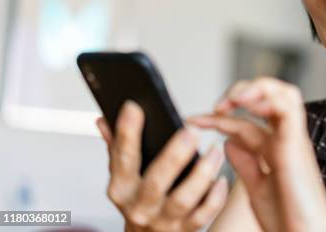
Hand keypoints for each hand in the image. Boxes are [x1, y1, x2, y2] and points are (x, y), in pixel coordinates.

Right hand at [96, 100, 227, 231]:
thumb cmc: (138, 201)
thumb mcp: (123, 176)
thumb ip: (117, 148)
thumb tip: (104, 120)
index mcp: (122, 188)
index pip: (122, 158)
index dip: (126, 132)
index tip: (134, 107)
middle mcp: (140, 206)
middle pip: (156, 181)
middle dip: (174, 155)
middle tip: (191, 131)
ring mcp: (163, 220)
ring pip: (184, 199)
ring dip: (202, 173)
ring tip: (215, 151)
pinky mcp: (185, 230)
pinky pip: (203, 215)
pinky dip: (215, 197)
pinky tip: (221, 179)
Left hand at [188, 77, 325, 231]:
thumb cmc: (287, 219)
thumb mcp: (257, 188)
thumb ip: (245, 164)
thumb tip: (228, 142)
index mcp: (275, 150)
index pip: (245, 122)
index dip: (217, 118)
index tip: (193, 121)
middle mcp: (285, 139)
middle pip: (269, 97)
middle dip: (240, 92)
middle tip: (216, 106)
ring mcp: (292, 139)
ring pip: (282, 93)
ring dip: (255, 88)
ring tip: (231, 99)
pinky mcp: (296, 143)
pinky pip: (288, 107)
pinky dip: (267, 98)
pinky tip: (245, 104)